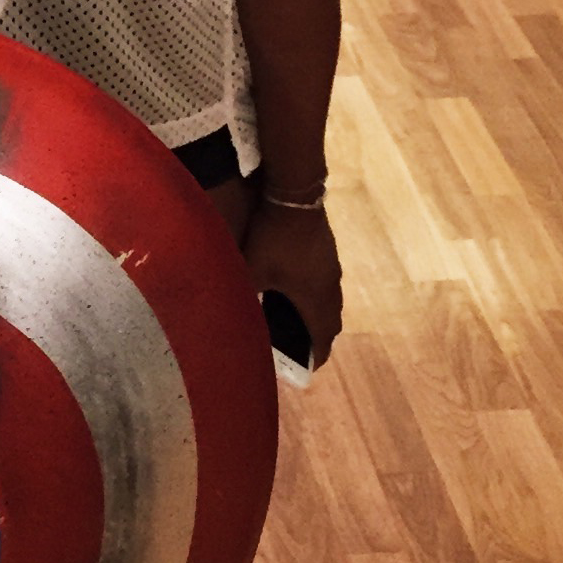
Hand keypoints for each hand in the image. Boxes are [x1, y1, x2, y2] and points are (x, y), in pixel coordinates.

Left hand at [241, 199, 343, 368]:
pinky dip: (315, 295)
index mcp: (316, 298)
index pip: (324, 338)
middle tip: (299, 347)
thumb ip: (244, 296)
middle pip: (331, 322)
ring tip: (296, 320)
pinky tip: (296, 289)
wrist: (294, 194)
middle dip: (317, 337)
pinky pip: (326, 284)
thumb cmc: (273, 238)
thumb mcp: (253, 270)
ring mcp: (332, 267)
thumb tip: (230, 316)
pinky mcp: (329, 250)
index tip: (307, 368)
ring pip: (330, 301)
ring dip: (317, 314)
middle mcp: (331, 286)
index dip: (316, 357)